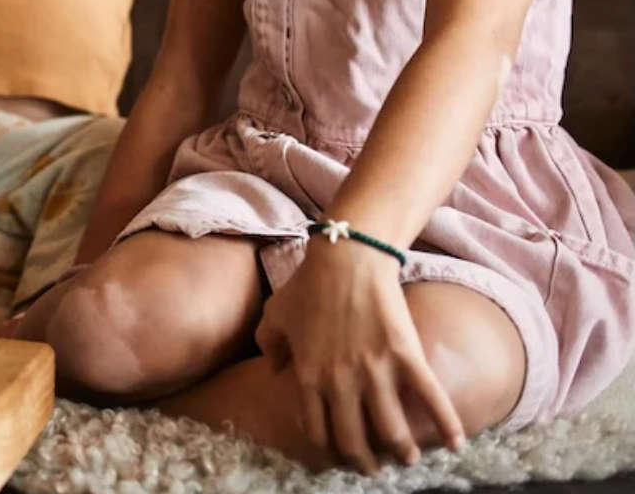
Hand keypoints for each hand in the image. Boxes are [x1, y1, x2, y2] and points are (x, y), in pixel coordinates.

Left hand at [255, 241, 464, 472]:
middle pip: (354, 439)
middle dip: (365, 461)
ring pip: (392, 429)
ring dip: (403, 451)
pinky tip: (458, 442)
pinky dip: (447, 423)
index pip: (318, 429)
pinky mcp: (406, 356)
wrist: (347, 258)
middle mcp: (341, 382)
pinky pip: (430, 397)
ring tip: (409, 459)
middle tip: (374, 467)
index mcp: (308, 376)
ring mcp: (374, 371)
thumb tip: (273, 371)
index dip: (330, 447)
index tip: (341, 452)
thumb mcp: (274, 316)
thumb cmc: (307, 285)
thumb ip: (269, 347)